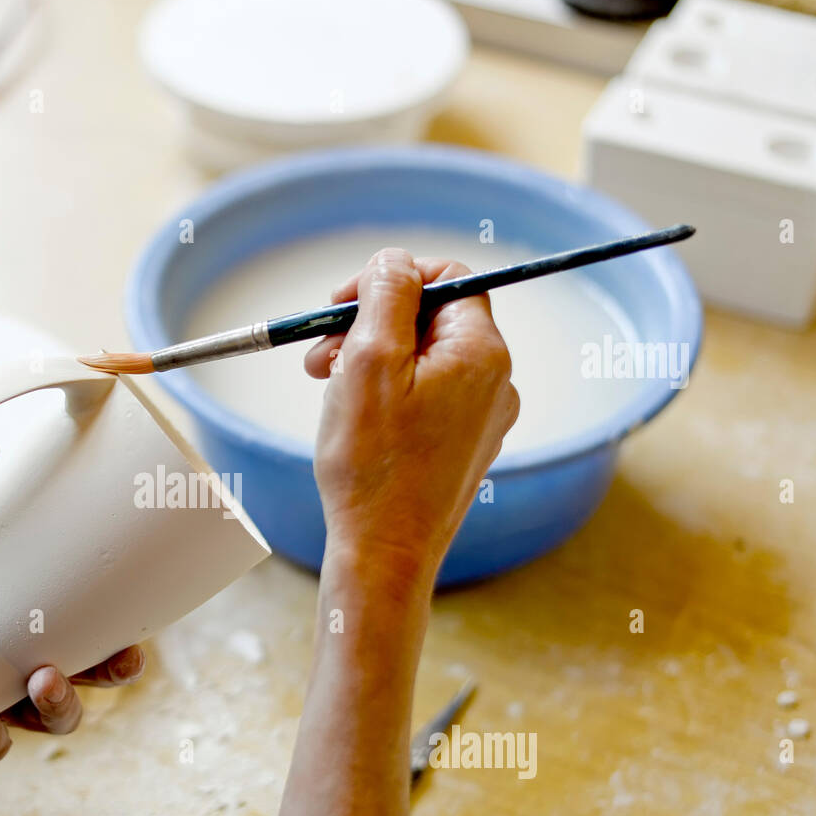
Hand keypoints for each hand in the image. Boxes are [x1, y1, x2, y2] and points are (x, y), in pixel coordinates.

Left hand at [0, 443, 144, 760]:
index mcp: (20, 625)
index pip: (87, 631)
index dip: (122, 632)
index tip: (141, 618)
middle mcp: (12, 671)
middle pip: (84, 681)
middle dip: (110, 674)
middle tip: (119, 659)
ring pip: (45, 720)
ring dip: (59, 706)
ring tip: (45, 678)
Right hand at [305, 248, 518, 582]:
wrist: (384, 554)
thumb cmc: (372, 465)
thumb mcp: (367, 361)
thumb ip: (384, 295)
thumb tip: (393, 261)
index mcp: (481, 353)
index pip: (447, 278)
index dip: (391, 279)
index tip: (342, 303)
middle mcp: (495, 382)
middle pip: (432, 319)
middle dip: (371, 324)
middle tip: (320, 351)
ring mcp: (482, 418)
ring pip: (424, 359)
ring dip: (372, 360)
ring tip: (328, 386)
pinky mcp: (463, 447)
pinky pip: (427, 397)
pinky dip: (388, 395)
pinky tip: (355, 419)